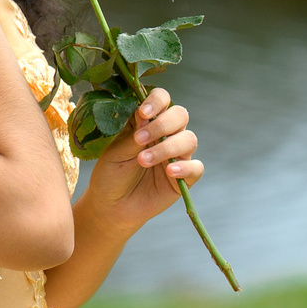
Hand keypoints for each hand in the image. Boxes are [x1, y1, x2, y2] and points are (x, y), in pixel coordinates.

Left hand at [76, 87, 200, 235]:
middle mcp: (167, 135)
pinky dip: (185, 167)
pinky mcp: (184, 178)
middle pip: (180, 115)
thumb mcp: (116, 152)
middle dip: (163, 124)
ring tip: (143, 160)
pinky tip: (169, 171)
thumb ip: (133, 134)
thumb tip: (146, 115)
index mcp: (148, 122)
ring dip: (167, 147)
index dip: (157, 101)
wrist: (111, 207)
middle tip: (140, 140)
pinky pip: (196, 168)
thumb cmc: (110, 175)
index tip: (143, 113)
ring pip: (189, 139)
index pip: (162, 100)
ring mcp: (177, 156)